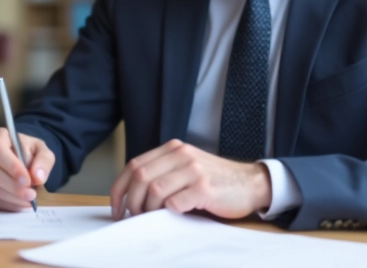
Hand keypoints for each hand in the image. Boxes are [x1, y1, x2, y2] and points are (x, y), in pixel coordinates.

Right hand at [0, 128, 55, 210]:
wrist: (20, 158)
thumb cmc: (28, 152)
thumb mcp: (42, 150)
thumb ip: (44, 160)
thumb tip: (38, 177)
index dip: (11, 167)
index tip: (27, 180)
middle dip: (14, 187)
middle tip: (31, 195)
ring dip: (12, 198)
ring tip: (29, 200)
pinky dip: (6, 204)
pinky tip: (20, 203)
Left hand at [109, 139, 271, 219]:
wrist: (250, 183)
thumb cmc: (215, 180)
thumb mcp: (187, 167)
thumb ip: (163, 172)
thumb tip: (132, 196)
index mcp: (174, 149)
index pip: (134, 165)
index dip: (119, 188)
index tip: (117, 207)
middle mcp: (182, 155)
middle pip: (141, 177)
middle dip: (132, 202)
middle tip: (134, 217)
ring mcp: (194, 170)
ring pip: (154, 191)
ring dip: (148, 210)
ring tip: (153, 218)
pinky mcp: (205, 188)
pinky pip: (175, 203)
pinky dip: (169, 212)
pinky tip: (175, 214)